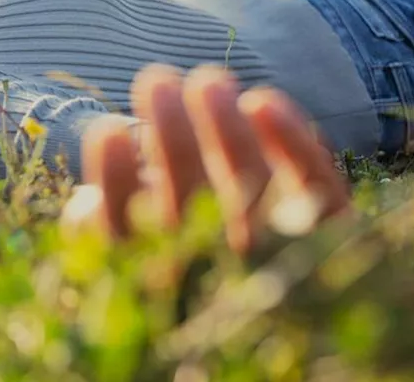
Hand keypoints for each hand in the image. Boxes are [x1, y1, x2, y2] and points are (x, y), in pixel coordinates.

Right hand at [61, 63, 352, 253]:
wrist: (282, 335)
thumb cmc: (181, 278)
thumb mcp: (127, 270)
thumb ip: (101, 240)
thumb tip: (86, 203)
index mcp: (158, 277)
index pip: (127, 231)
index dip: (115, 178)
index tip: (107, 131)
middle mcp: (215, 268)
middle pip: (190, 194)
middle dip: (170, 130)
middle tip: (155, 80)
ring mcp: (277, 249)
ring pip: (249, 181)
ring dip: (223, 124)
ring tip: (204, 79)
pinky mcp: (327, 231)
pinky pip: (314, 185)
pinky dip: (293, 140)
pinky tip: (261, 100)